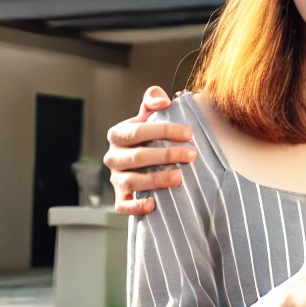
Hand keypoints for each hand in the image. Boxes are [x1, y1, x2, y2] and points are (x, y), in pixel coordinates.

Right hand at [104, 86, 196, 215]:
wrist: (143, 159)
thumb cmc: (148, 135)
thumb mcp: (148, 115)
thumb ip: (153, 101)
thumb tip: (162, 100)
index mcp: (118, 135)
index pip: (138, 131)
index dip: (164, 131)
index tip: (189, 134)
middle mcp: (113, 157)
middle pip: (137, 157)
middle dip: (166, 155)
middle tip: (192, 155)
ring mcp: (116, 178)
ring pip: (130, 182)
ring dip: (155, 180)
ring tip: (179, 178)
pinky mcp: (120, 197)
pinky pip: (122, 205)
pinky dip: (135, 206)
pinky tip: (153, 204)